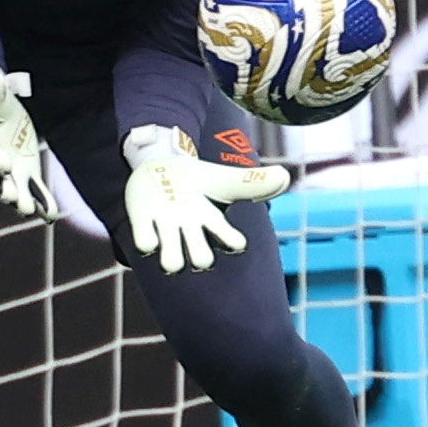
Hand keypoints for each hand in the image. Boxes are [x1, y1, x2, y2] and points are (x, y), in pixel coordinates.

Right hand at [0, 57, 58, 220]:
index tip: (4, 163)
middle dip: (5, 189)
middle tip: (15, 199)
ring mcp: (10, 172)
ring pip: (15, 190)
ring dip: (23, 201)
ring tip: (31, 210)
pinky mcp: (27, 174)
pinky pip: (34, 191)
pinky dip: (42, 203)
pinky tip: (51, 215)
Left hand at [121, 125, 289, 272]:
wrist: (159, 165)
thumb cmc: (195, 178)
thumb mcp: (221, 177)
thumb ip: (250, 181)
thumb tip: (284, 177)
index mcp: (211, 219)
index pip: (228, 239)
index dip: (232, 244)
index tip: (236, 242)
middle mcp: (190, 230)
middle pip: (201, 259)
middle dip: (200, 257)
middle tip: (197, 245)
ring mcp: (166, 228)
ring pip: (171, 261)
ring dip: (171, 259)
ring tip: (166, 245)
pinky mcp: (143, 222)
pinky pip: (144, 242)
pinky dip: (147, 241)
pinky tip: (149, 229)